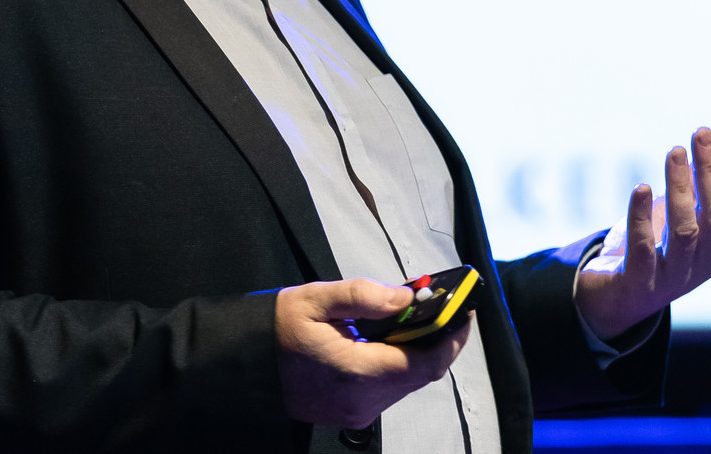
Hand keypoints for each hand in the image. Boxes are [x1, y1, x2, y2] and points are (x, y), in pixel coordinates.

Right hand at [275, 278, 471, 428]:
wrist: (246, 367)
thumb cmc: (278, 328)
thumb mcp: (316, 298)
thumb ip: (365, 296)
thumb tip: (407, 298)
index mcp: (356, 372)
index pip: (425, 363)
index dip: (451, 338)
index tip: (465, 312)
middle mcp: (362, 401)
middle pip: (422, 374)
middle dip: (439, 339)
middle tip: (445, 307)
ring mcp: (357, 413)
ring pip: (408, 382)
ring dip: (419, 351)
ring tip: (418, 317)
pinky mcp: (352, 415)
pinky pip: (391, 389)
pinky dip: (400, 363)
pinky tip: (393, 339)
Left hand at [573, 126, 710, 340]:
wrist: (616, 299)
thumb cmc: (654, 248)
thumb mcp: (679, 214)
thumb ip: (695, 186)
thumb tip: (708, 140)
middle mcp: (706, 262)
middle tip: (701, 132)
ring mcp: (675, 277)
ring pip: (685, 231)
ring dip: (681, 188)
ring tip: (674, 152)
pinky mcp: (641, 284)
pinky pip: (643, 249)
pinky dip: (641, 217)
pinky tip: (640, 188)